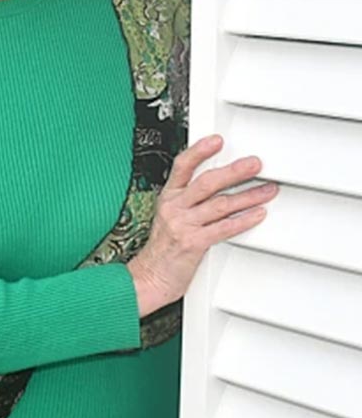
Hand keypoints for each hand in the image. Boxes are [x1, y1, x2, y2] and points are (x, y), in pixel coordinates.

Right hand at [126, 135, 276, 317]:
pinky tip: (257, 214)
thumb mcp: (169, 217)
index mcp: (168, 197)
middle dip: (234, 171)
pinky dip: (244, 220)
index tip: (217, 141)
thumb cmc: (162, 249)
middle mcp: (175, 207)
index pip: (183, 166)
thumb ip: (190, 201)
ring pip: (220, 204)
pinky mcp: (193, 243)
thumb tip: (218, 186)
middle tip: (255, 164)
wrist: (150, 276)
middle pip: (207, 182)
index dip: (200, 151)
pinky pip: (223, 228)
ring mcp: (183, 225)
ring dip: (248, 196)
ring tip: (267, 190)